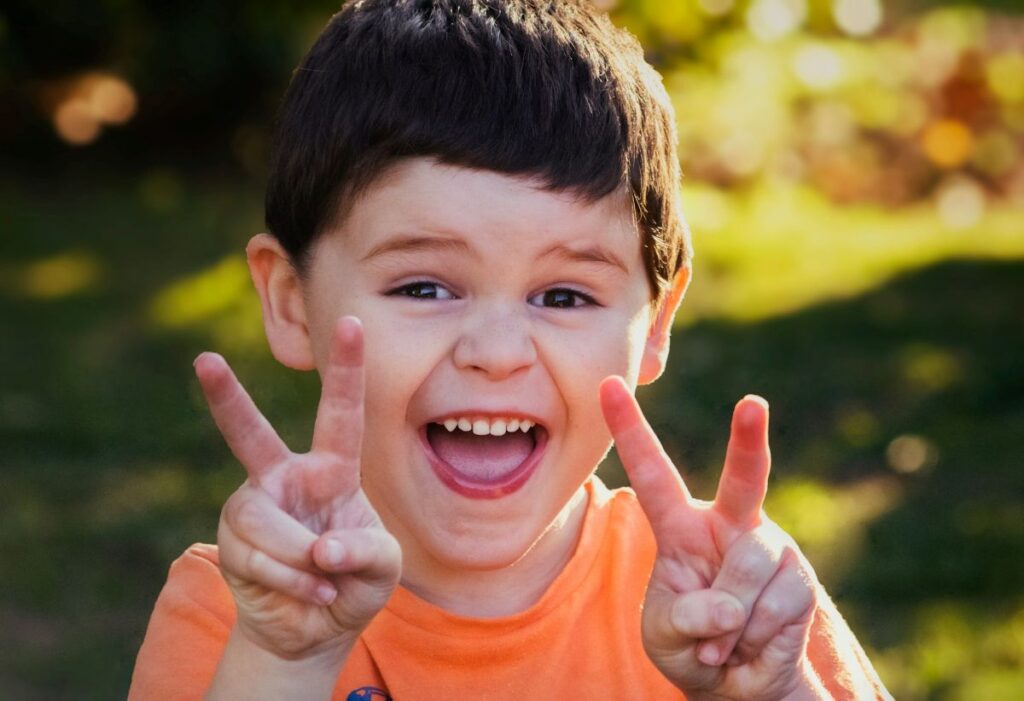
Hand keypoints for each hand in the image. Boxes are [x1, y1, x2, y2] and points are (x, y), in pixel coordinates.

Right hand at [195, 316, 400, 662]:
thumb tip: (320, 548)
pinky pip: (258, 557)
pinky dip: (293, 583)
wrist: (314, 630)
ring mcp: (254, 508)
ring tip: (323, 581)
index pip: (341, 413)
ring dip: (299, 560)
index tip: (353, 321)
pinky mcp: (232, 542)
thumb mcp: (383, 566)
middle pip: (251, 435)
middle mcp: (287, 479)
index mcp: (333, 470)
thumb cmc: (355, 584)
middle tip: (205, 361)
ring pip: (264, 523)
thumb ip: (364, 550)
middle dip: (227, 399)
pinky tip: (311, 594)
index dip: (347, 369)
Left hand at [600, 378, 818, 700]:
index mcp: (681, 527)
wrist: (739, 684)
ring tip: (722, 640)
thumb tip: (727, 605)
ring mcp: (768, 548)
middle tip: (752, 403)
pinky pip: (774, 604)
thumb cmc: (691, 646)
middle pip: (742, 478)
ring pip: (748, 567)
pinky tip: (750, 644)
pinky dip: (754, 637)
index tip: (609, 385)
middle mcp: (729, 525)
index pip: (653, 473)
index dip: (630, 430)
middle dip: (749, 440)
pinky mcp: (798, 579)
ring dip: (730, 620)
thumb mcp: (665, 635)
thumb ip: (683, 618)